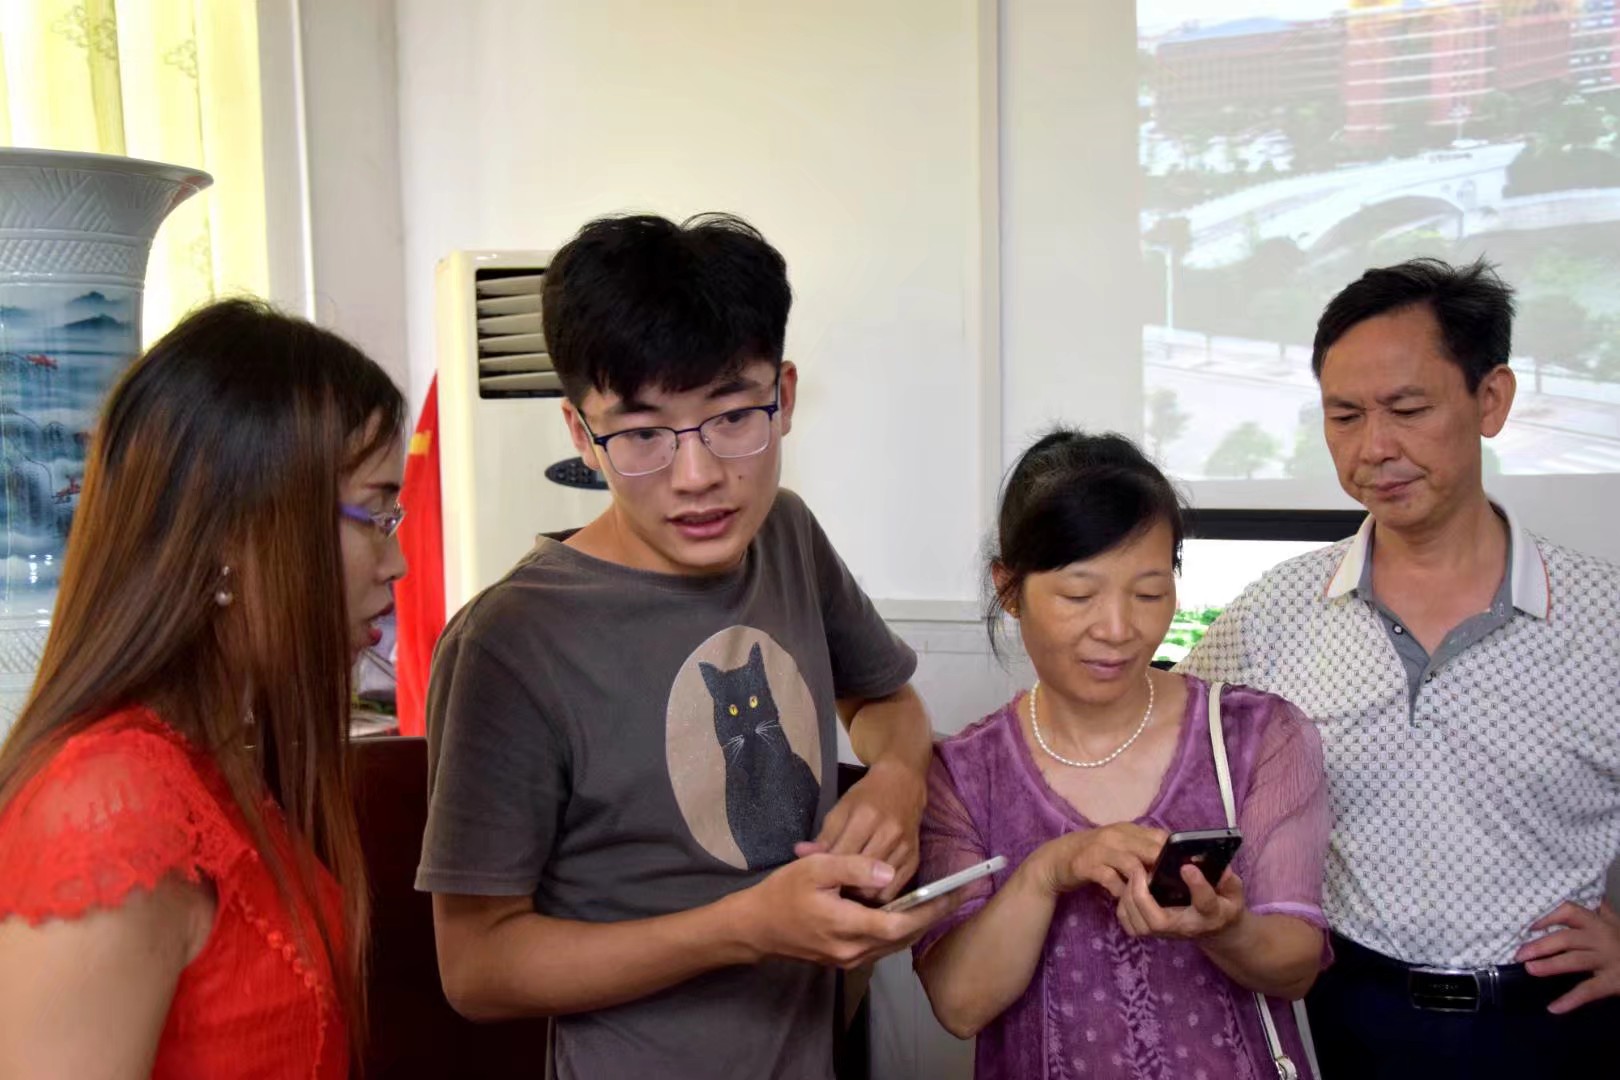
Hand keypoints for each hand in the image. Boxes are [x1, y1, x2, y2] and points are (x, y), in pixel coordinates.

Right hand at [732, 852, 961, 969]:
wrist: (754, 928)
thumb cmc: (782, 893)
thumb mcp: (815, 868)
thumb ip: (854, 868)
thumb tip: (890, 873)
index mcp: (847, 926)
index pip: (901, 923)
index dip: (930, 910)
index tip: (953, 894)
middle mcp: (852, 950)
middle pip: (903, 937)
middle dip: (931, 918)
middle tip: (956, 896)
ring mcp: (848, 959)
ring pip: (893, 945)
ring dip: (916, 925)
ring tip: (938, 903)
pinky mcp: (843, 959)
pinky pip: (880, 947)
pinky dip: (897, 931)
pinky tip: (904, 913)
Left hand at [807, 760, 925, 901]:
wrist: (903, 784)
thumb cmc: (867, 796)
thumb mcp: (841, 809)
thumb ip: (824, 836)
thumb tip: (800, 855)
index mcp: (866, 817)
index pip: (842, 856)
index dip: (828, 872)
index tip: (818, 881)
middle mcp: (888, 833)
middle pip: (861, 874)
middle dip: (844, 886)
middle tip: (832, 890)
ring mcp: (904, 847)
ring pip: (878, 886)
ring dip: (861, 893)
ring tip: (848, 890)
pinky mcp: (915, 858)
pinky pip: (895, 889)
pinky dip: (879, 894)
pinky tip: (868, 888)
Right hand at [1030, 823, 1166, 898]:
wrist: (1058, 858)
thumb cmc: (1095, 854)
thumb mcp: (1120, 845)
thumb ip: (1142, 849)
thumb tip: (1172, 862)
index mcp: (1128, 829)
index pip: (1160, 836)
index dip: (1174, 853)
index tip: (1184, 870)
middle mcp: (1115, 835)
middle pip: (1150, 850)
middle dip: (1163, 870)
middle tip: (1172, 888)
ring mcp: (1100, 849)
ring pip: (1132, 864)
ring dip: (1143, 883)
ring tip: (1149, 896)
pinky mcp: (1087, 865)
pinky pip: (1110, 878)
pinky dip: (1120, 890)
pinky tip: (1123, 898)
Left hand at [1116, 864, 1245, 941]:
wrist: (1216, 930)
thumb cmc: (1223, 905)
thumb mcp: (1234, 892)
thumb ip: (1229, 880)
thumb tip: (1220, 866)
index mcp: (1210, 914)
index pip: (1205, 902)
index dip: (1197, 885)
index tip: (1187, 867)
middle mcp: (1186, 927)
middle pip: (1159, 921)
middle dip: (1143, 895)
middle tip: (1140, 869)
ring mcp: (1167, 933)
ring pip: (1140, 925)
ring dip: (1130, 898)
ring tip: (1133, 875)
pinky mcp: (1153, 933)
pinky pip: (1131, 926)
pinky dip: (1124, 907)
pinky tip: (1129, 888)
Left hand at [1514, 901, 1619, 1013]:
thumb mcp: (1616, 924)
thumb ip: (1602, 913)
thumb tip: (1593, 899)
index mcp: (1597, 923)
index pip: (1569, 912)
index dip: (1547, 917)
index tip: (1528, 926)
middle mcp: (1600, 939)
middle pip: (1566, 938)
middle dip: (1540, 945)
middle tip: (1518, 954)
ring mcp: (1607, 961)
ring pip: (1574, 961)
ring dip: (1550, 965)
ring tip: (1529, 969)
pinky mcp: (1613, 982)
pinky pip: (1588, 991)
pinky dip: (1570, 1000)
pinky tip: (1553, 1008)